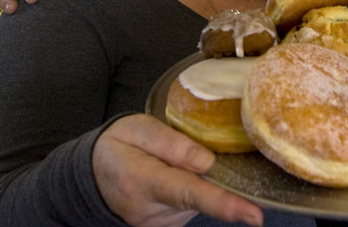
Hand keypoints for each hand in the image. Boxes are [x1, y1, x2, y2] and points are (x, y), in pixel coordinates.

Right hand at [93, 114, 262, 226]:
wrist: (93, 176)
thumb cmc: (118, 146)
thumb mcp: (136, 129)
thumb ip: (171, 143)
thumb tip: (208, 162)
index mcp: (143, 181)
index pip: (189, 192)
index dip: (224, 204)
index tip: (254, 214)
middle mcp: (153, 210)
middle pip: (201, 195)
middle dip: (216, 178)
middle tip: (198, 153)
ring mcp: (162, 223)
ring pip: (200, 200)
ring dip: (202, 181)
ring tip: (174, 162)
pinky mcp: (171, 226)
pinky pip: (195, 205)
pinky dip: (197, 190)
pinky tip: (180, 176)